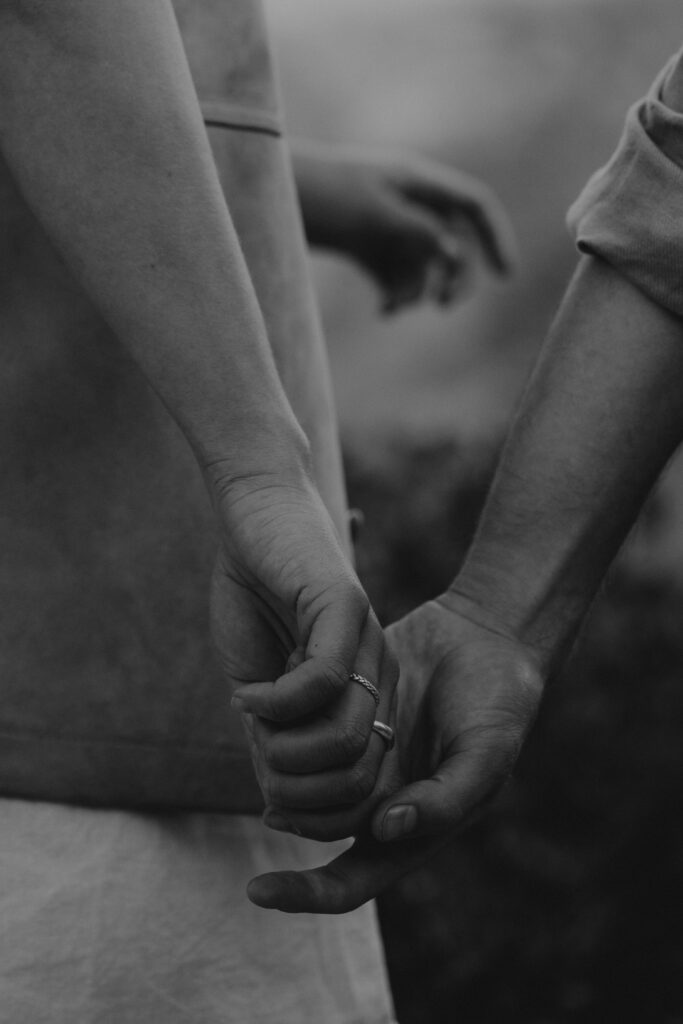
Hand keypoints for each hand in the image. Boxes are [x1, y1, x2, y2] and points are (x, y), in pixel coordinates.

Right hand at [210, 471, 397, 819]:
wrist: (255, 515)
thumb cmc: (256, 597)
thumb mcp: (261, 685)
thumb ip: (275, 737)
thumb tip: (278, 799)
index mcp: (368, 696)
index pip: (365, 787)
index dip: (316, 811)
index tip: (269, 793)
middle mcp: (381, 675)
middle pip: (358, 775)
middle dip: (297, 785)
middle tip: (257, 751)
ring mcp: (368, 643)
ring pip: (344, 738)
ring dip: (283, 746)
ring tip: (250, 714)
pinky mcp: (346, 608)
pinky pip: (321, 683)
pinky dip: (274, 703)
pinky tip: (247, 692)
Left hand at [245, 592, 542, 913]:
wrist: (487, 633)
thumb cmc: (500, 700)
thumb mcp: (486, 751)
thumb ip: (446, 799)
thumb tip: (385, 830)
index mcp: (412, 826)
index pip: (351, 882)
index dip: (306, 894)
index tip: (257, 890)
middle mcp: (379, 799)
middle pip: (316, 832)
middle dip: (288, 820)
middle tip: (266, 802)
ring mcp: (363, 757)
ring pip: (305, 784)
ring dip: (283, 776)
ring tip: (262, 747)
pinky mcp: (350, 716)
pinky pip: (308, 734)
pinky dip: (290, 729)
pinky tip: (269, 714)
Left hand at [295, 143, 515, 311]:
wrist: (266, 198)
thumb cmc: (320, 196)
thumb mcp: (373, 214)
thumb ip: (418, 231)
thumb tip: (456, 252)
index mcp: (415, 182)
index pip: (472, 206)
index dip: (495, 237)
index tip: (505, 276)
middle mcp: (407, 204)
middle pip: (453, 242)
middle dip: (455, 276)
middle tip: (445, 307)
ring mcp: (387, 228)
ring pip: (424, 266)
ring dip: (418, 289)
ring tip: (392, 308)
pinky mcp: (366, 250)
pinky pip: (396, 278)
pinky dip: (396, 296)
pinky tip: (384, 311)